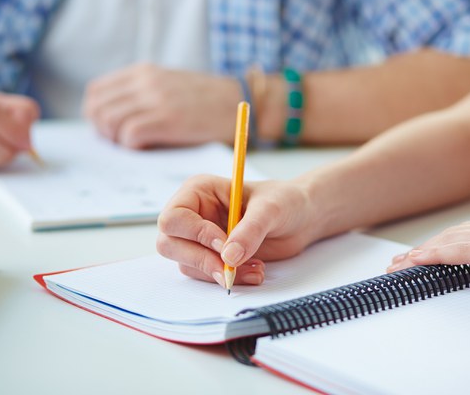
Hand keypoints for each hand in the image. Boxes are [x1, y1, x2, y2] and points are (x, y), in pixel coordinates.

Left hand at [83, 64, 241, 148]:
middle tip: (121, 142)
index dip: (97, 114)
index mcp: (143, 71)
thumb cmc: (204, 101)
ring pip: (109, 121)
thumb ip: (140, 94)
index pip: (96, 92)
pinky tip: (149, 146)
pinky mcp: (168, 118)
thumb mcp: (168, 85)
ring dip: (117, 140)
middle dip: (103, 131)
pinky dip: (133, 146)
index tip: (111, 129)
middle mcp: (145, 81)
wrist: (238, 100)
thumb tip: (110, 119)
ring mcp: (156, 98)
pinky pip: (130, 134)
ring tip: (136, 145)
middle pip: (97, 108)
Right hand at [156, 175, 321, 287]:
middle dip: (201, 259)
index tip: (223, 244)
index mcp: (198, 191)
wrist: (301, 219)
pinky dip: (229, 278)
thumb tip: (229, 256)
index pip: (174, 217)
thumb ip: (250, 230)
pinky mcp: (211, 257)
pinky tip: (254, 270)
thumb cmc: (284, 201)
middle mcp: (193, 214)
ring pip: (187, 264)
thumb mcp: (271, 209)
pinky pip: (205, 275)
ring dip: (218, 272)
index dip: (195, 234)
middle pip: (169, 244)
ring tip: (255, 267)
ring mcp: (199, 237)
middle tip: (230, 269)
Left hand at [388, 219, 469, 317]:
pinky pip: (466, 250)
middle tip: (402, 261)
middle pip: (460, 233)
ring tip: (401, 264)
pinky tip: (420, 261)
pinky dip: (438, 254)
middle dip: (428, 246)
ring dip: (425, 251)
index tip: (425, 255)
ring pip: (457, 239)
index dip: (446, 243)